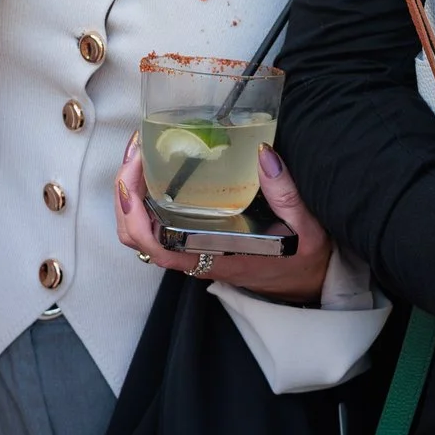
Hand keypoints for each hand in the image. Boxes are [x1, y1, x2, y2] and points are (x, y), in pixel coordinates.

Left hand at [114, 136, 332, 302]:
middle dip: (125, 193)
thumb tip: (263, 154)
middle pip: (136, 236)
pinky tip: (161, 170)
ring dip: (132, 195)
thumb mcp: (305, 228)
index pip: (155, 243)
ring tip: (141, 155)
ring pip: (143, 232)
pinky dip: (148, 198)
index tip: (136, 169)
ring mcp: (193, 250)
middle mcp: (195, 257)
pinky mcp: (197, 241)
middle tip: (135, 150)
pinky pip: (159, 224)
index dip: (133, 210)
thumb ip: (285, 194)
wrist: (310, 283)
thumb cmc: (304, 260)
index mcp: (213, 256)